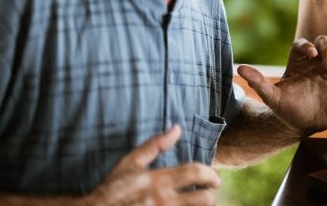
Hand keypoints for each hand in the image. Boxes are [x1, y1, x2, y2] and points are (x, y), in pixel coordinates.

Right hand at [88, 125, 219, 205]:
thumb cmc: (112, 189)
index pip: (196, 173)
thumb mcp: (130, 162)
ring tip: (199, 205)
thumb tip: (177, 128)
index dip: (211, 175)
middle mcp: (163, 200)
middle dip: (210, 196)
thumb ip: (155, 145)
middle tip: (209, 194)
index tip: (215, 179)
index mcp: (158, 180)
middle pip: (203, 199)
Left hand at [237, 35, 326, 134]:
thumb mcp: (272, 97)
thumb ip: (258, 82)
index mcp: (298, 63)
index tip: (312, 54)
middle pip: (324, 41)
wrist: (304, 126)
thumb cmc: (286, 111)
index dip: (308, 44)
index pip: (303, 44)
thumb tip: (240, 68)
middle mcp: (314, 63)